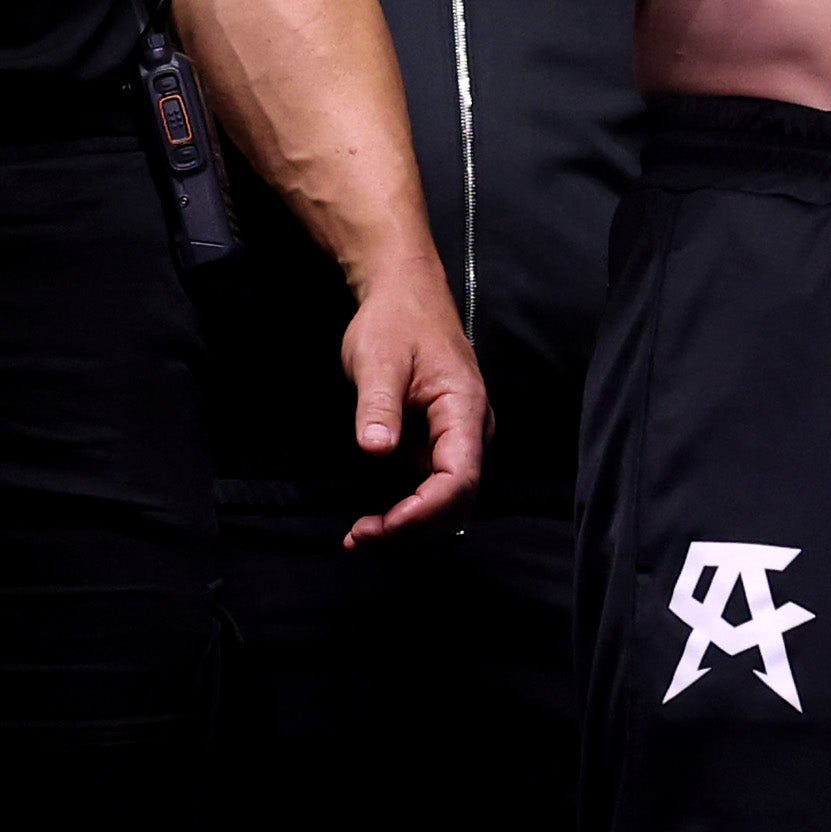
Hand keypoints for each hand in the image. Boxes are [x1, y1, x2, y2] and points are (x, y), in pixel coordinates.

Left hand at [336, 263, 488, 546]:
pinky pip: (432, 487)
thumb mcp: (378, 359)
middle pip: (458, 499)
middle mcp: (471, 429)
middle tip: (359, 537)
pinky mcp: (440, 442)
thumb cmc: (395, 321)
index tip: (383, 525)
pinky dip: (406, 511)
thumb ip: (378, 406)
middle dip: (413, 527)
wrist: (405, 295)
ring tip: (359, 535)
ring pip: (447, 501)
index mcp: (465, 408)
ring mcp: (457, 438)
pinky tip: (373, 521)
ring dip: (409, 525)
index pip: (460, 477)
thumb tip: (377, 450)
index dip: (424, 510)